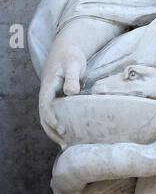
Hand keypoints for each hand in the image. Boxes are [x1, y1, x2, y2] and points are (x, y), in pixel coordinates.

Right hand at [39, 24, 88, 142]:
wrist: (67, 48)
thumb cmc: (71, 56)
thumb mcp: (74, 64)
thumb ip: (72, 78)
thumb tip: (70, 92)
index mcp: (48, 86)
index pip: (46, 106)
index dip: (52, 119)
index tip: (62, 130)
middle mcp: (47, 93)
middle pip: (44, 116)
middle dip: (52, 131)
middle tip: (64, 145)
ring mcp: (51, 96)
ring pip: (48, 117)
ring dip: (54, 131)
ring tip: (66, 145)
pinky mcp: (57, 97)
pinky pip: (55, 113)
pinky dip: (59, 124)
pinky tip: (70, 134)